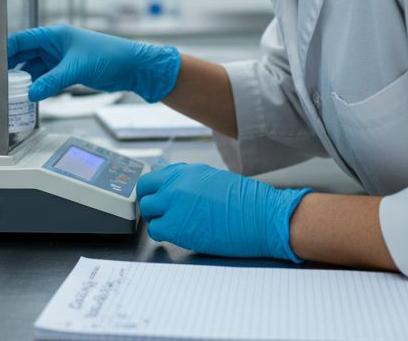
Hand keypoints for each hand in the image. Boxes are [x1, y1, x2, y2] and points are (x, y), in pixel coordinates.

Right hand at [0, 24, 180, 101]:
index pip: (17, 41)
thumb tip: (31, 94)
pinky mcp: (65, 71)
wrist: (133, 67)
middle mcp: (53, 44)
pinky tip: (25, 97)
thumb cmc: (110, 56)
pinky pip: (42, 78)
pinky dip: (33, 87)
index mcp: (53, 34)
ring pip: (30, 68)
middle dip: (3, 68)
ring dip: (18, 80)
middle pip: (19, 55)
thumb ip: (52, 81)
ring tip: (3, 93)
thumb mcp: (77, 69)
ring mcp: (58, 58)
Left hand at [136, 163, 309, 261]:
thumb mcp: (215, 180)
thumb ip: (191, 183)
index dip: (153, 190)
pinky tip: (181, 235)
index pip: (153, 177)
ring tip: (177, 225)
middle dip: (151, 204)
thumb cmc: (248, 203)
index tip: (157, 199)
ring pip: (148, 211)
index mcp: (187, 171)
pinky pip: (156, 230)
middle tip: (163, 214)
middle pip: (145, 192)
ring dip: (159, 219)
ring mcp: (174, 204)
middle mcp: (177, 184)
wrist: (263, 217)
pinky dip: (164, 234)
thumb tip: (176, 189)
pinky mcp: (176, 226)